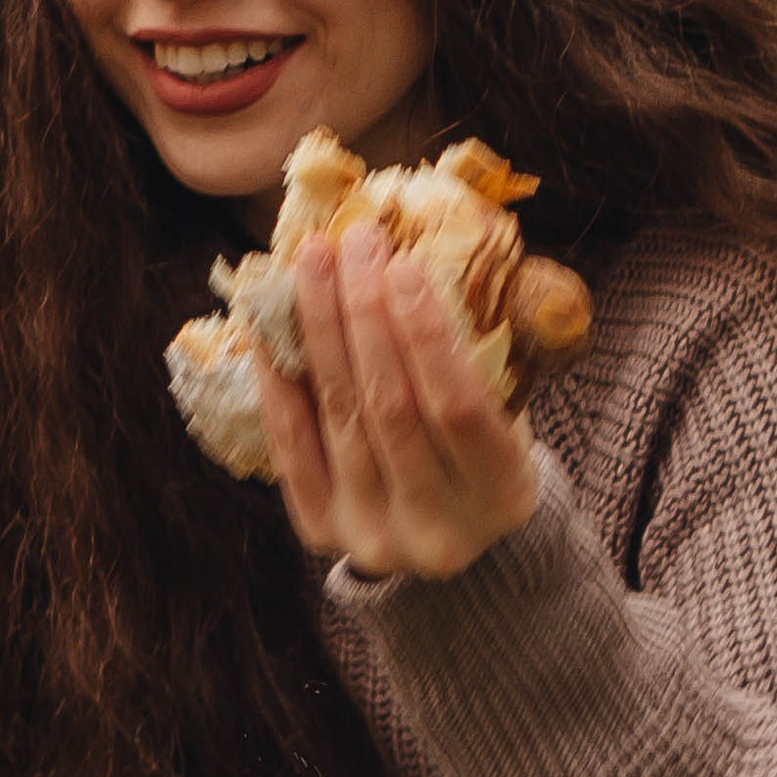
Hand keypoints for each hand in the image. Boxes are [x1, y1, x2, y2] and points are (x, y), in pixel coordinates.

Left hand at [258, 220, 539, 577]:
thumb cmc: (481, 449)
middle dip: (365, 311)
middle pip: (389, 405)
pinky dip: (276, 374)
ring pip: (338, 413)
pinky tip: (269, 319)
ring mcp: (373, 534)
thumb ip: (475, 354)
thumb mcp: (507, 412)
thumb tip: (412, 258)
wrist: (447, 534)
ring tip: (313, 261)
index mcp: (502, 495)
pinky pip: (290, 440)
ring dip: (319, 326)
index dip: (426, 334)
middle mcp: (438, 528)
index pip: (459, 408)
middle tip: (355, 242)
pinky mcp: (321, 528)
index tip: (402, 264)